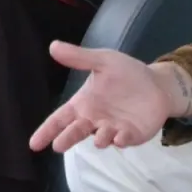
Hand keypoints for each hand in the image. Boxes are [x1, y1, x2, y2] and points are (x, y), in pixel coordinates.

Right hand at [29, 43, 178, 152]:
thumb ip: (80, 58)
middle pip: (76, 132)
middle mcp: (94, 120)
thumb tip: (53, 46)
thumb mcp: (104, 61)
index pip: (60, 119)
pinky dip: (120, 140)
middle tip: (59, 145)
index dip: (47, 131)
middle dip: (67, 139)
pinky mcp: (131, 134)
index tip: (33, 144)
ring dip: (99, 139)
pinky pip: (123, 140)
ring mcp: (112, 129)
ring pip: (101, 139)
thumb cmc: (127, 74)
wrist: (157, 84)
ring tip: (98, 137)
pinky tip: (120, 137)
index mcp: (83, 104)